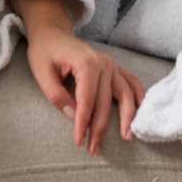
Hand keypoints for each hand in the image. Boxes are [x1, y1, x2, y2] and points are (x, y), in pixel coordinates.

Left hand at [13, 0, 143, 154]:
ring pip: (125, 95)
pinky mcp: (113, 67)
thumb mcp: (41, 72)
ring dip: (127, 118)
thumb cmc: (44, 51)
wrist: (52, 32)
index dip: (82, 124)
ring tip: (126, 137)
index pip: (86, 101)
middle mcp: (103, 64)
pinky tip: (140, 112)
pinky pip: (131, 82)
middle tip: (93, 149)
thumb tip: (71, 115)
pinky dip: (139, 97)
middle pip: (105, 103)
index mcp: (85, 64)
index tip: (78, 141)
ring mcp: (111, 65)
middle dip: (99, 128)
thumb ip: (55, 94)